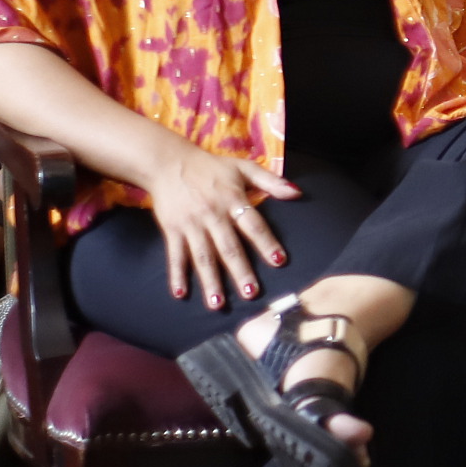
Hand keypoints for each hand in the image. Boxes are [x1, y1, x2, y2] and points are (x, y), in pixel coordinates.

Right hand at [141, 143, 297, 307]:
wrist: (168, 162)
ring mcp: (191, 224)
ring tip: (218, 304)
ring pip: (202, 256)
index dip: (266, 242)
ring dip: (210, 281)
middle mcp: (212, 214)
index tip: (279, 261)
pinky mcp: (172, 229)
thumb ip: (271, 181)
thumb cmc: (211, 168)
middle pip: (228, 246)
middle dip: (240, 271)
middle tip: (251, 294)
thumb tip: (297, 193)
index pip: (253, 224)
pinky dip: (176, 275)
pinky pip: (175, 255)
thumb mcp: (243, 168)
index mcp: (232, 200)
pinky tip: (180, 294)